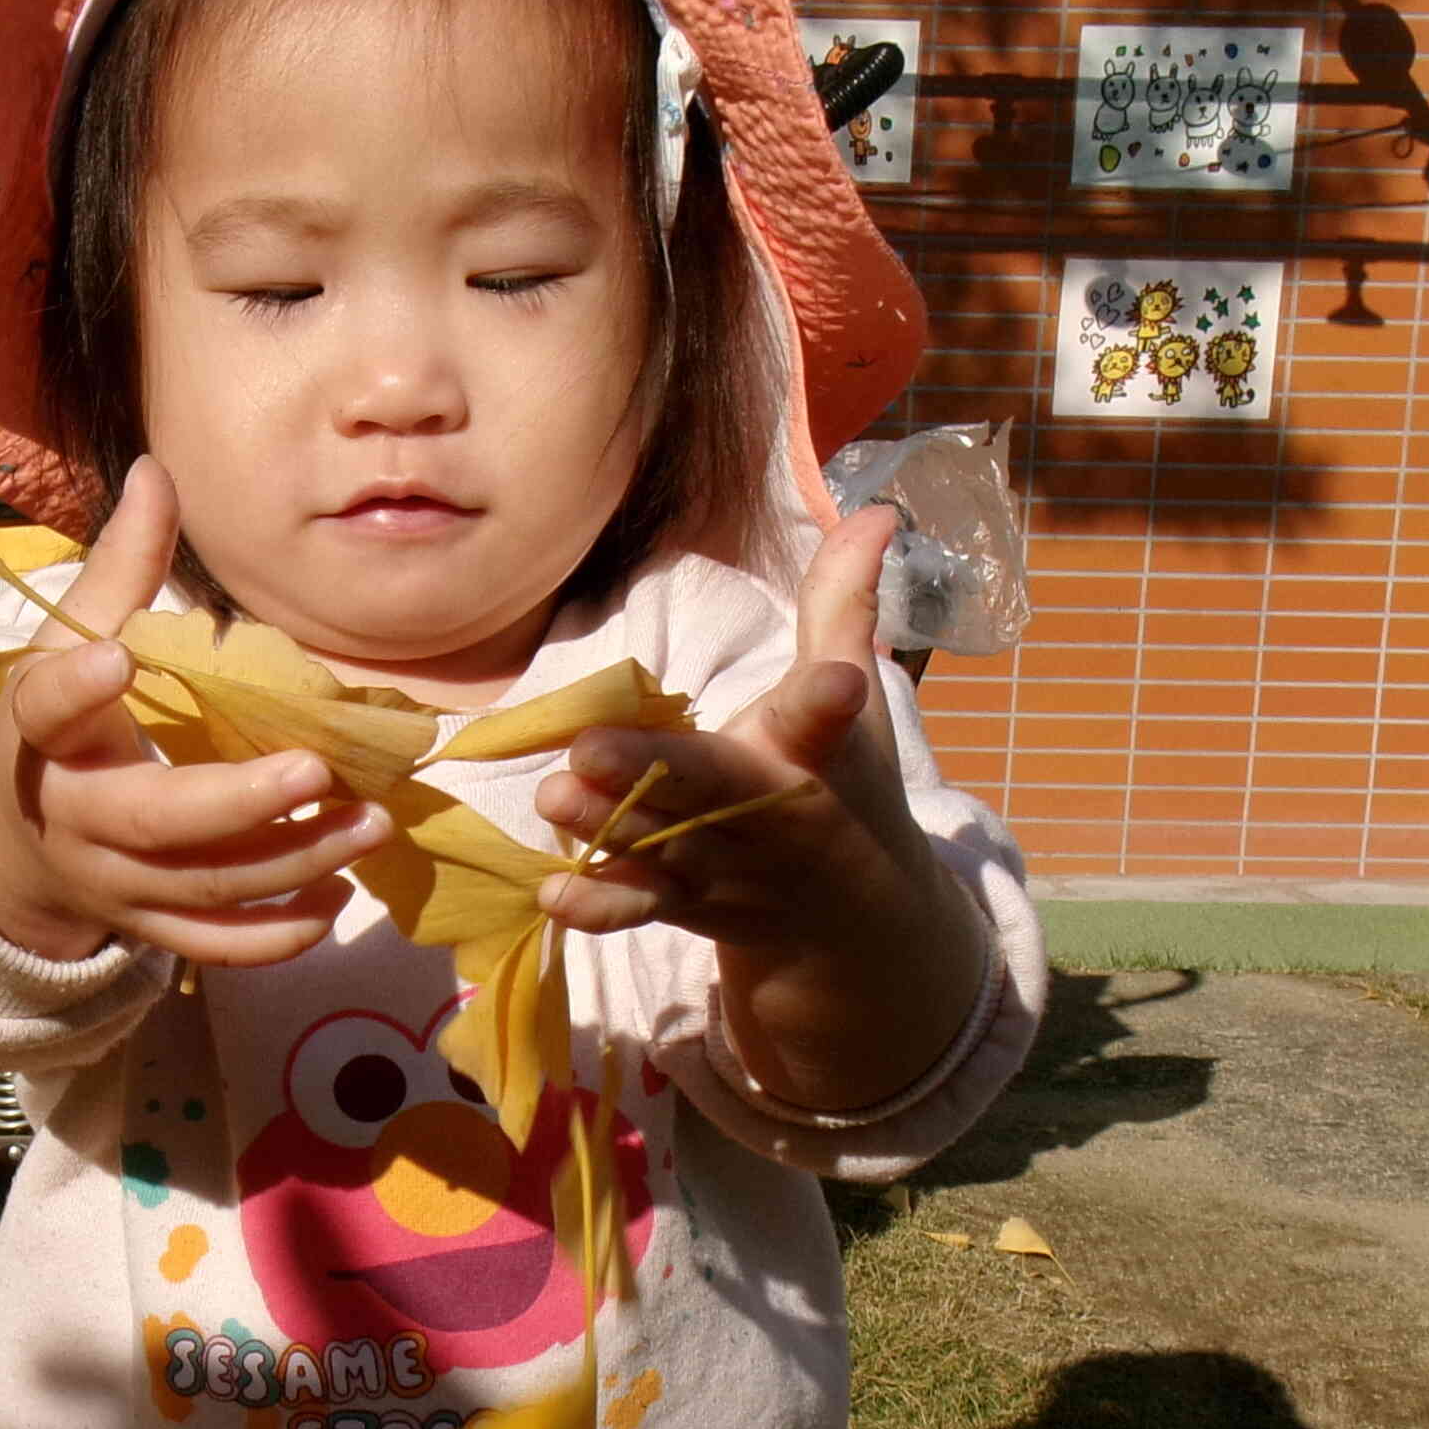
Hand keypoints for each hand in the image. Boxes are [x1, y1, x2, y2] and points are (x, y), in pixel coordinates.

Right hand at [0, 456, 389, 966]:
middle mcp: (73, 814)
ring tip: (369, 823)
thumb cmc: (61, 723)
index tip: (116, 662)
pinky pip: (213, 946)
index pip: (45, 709)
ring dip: (291, 859)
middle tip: (317, 771)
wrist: (8, 840)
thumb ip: (120, 566)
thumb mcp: (67, 642)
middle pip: (152, 820)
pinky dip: (276, 934)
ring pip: (201, 886)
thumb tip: (158, 469)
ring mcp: (110, 881)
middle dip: (238, 802)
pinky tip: (334, 897)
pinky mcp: (145, 925)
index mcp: (44, 732)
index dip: (74, 691)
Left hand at [532, 505, 980, 1110]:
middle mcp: (771, 812)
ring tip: (551, 798)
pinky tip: (552, 891)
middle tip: (589, 750)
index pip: (825, 718)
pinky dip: (600, 907)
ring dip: (607, 828)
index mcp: (817, 750)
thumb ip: (843, 604)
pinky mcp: (689, 905)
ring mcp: (727, 866)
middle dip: (656, 774)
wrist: (853, 917)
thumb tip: (877, 510)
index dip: (830, 701)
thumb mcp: (858, 693)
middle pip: (714, 791)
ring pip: (664, 848)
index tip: (838, 688)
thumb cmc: (846, 781)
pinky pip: (642, 908)